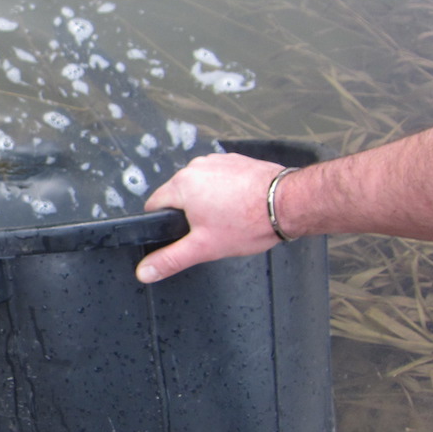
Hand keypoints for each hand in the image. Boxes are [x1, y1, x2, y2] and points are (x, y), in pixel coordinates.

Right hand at [135, 153, 286, 283]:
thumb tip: (143, 271)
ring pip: (200, 186)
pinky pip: (221, 178)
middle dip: (190, 213)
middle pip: (179, 195)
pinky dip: (226, 190)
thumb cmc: (248, 223)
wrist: (288, 202)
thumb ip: (170, 259)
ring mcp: (217, 161)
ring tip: (230, 218)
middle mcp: (196, 167)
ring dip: (209, 200)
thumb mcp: (204, 247)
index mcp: (181, 184)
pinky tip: (241, 205)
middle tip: (212, 230)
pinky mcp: (236, 160)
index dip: (165, 224)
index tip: (183, 235)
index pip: (155, 205)